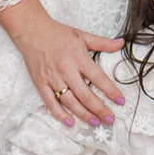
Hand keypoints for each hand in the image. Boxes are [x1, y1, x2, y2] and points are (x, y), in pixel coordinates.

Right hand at [0, 0, 124, 126]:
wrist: (32, 32)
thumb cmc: (58, 34)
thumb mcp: (82, 36)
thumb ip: (103, 43)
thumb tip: (121, 43)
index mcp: (79, 58)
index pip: (98, 78)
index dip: (111, 91)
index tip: (121, 101)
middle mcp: (66, 71)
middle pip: (86, 95)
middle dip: (100, 109)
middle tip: (110, 119)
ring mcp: (53, 79)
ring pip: (70, 102)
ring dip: (84, 114)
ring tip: (96, 123)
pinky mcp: (41, 85)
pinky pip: (51, 103)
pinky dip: (60, 115)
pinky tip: (71, 123)